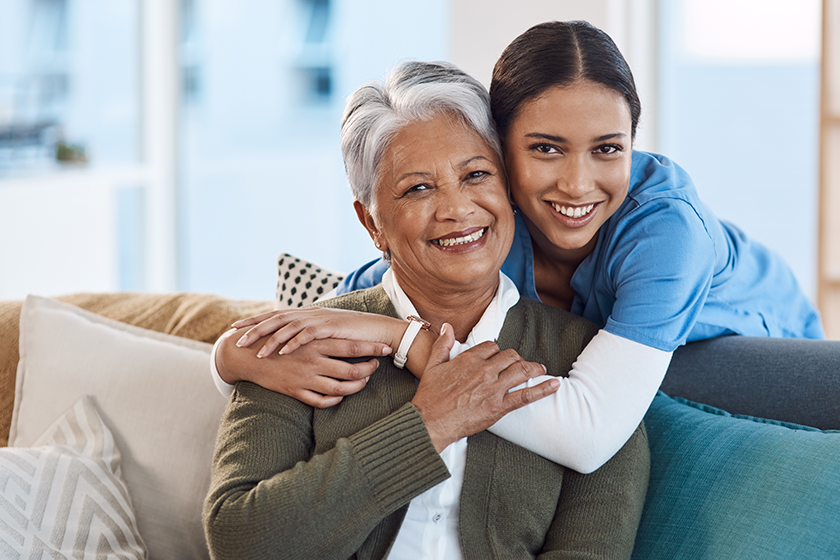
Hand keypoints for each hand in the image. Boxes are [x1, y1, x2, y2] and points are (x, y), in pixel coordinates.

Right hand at [217, 330, 391, 407]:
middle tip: (376, 367)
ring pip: (341, 388)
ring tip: (363, 381)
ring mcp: (305, 377)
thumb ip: (321, 328)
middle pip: (351, 369)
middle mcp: (314, 360)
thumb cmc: (279, 339)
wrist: (249, 354)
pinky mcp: (296, 391)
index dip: (372, 348)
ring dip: (356, 386)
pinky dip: (335, 399)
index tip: (386, 349)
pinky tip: (341, 394)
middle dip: (369, 370)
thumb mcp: (300, 329)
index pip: (352, 346)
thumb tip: (341, 322)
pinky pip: (321, 401)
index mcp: (317, 342)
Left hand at [232, 308, 402, 357]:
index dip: (255, 321)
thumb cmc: (352, 334)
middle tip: (236, 339)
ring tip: (255, 352)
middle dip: (254, 329)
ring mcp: (318, 319)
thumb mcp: (326, 333)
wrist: (376, 330)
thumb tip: (292, 340)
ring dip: (270, 340)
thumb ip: (309, 333)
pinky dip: (293, 343)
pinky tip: (281, 353)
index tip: (236, 328)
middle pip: (275, 319)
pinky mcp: (329, 328)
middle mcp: (309, 313)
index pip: (274, 315)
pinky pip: (306, 335)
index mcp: (306, 314)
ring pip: (287, 327)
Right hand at [411, 323, 558, 451]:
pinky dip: (543, 389)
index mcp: (469, 359)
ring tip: (541, 370)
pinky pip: (526, 395)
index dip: (496, 351)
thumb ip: (442, 344)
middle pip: (510, 356)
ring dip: (534, 368)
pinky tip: (554, 385)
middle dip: (517, 359)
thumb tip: (447, 327)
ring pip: (521, 371)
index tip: (498, 357)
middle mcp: (484, 370)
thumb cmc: (429, 396)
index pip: (492, 346)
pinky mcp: (499, 406)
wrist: (430, 421)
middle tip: (520, 364)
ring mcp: (494, 388)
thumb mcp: (432, 365)